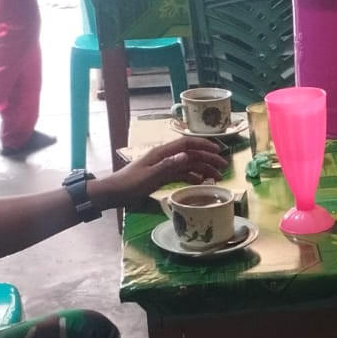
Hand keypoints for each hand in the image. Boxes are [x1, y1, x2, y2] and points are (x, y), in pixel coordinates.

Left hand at [96, 136, 228, 207]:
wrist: (113, 193)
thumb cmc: (128, 185)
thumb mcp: (148, 176)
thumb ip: (168, 166)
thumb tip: (187, 156)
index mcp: (161, 153)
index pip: (186, 144)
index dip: (203, 146)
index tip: (218, 152)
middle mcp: (164, 157)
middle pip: (191, 154)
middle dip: (208, 159)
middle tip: (223, 167)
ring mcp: (163, 166)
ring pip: (188, 165)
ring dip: (203, 169)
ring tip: (217, 177)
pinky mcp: (162, 176)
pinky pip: (182, 174)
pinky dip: (193, 177)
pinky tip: (201, 182)